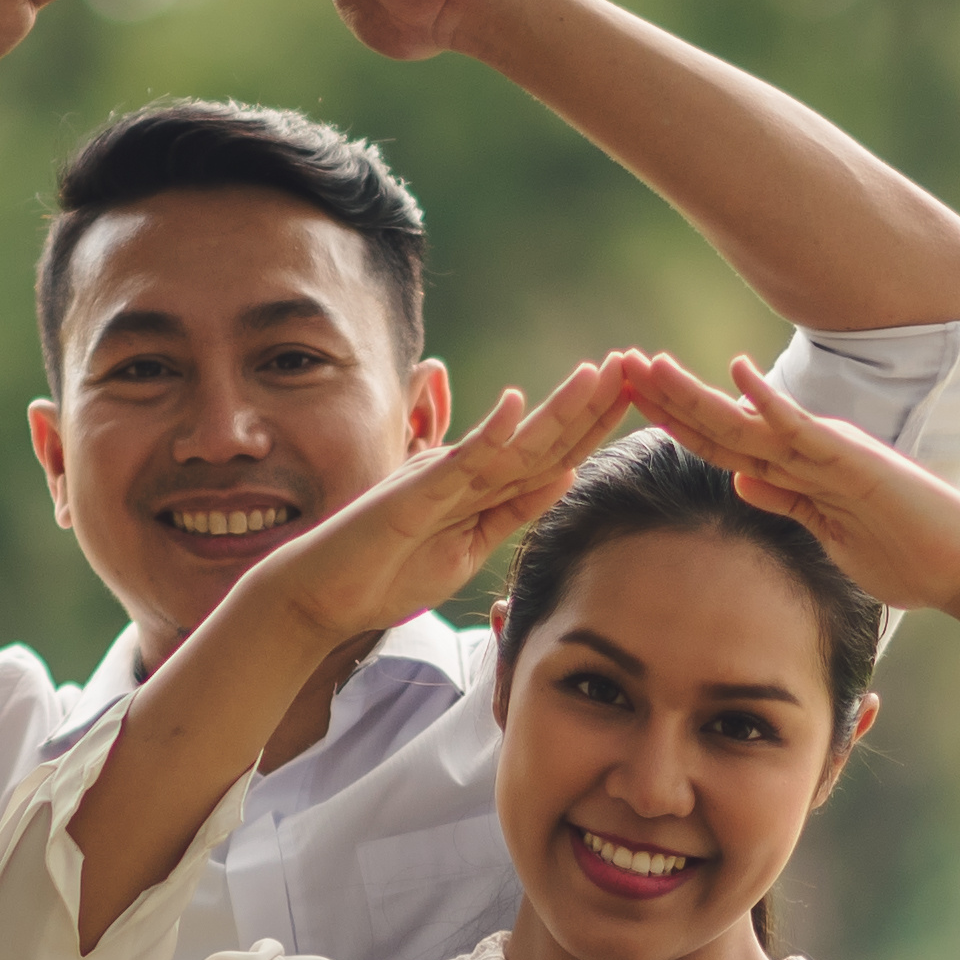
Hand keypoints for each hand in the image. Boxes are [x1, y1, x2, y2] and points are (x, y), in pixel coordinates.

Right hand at [223, 356, 647, 653]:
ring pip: (513, 442)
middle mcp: (466, 472)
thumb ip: (512, 513)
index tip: (637, 398)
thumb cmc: (386, 575)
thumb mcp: (468, 549)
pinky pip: (456, 462)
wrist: (322, 593)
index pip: (551, 454)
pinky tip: (516, 407)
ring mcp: (441, 478)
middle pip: (543, 438)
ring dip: (557, 409)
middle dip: (592, 405)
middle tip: (637, 365)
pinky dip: (487, 434)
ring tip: (598, 375)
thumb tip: (565, 476)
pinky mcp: (412, 492)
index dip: (595, 426)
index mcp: (482, 487)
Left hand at [612, 350, 959, 636]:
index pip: (721, 443)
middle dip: (666, 397)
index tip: (627, 402)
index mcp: (796, 469)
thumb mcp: (827, 532)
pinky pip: (803, 430)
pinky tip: (738, 373)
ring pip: (747, 421)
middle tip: (615, 365)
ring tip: (650, 364)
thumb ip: (786, 503)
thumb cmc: (905, 554)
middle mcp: (806, 451)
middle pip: (721, 423)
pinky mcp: (853, 462)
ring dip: (697, 393)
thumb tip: (740, 480)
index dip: (672, 421)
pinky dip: (770, 402)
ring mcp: (827, 453)